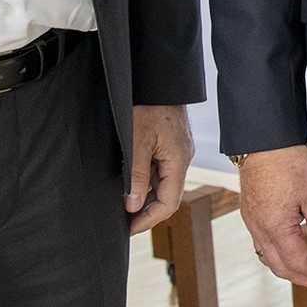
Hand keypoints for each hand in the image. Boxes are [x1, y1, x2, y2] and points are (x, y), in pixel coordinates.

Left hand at [127, 104, 194, 233]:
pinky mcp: (173, 143)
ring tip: (123, 203)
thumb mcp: (137, 141)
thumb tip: (132, 205)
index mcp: (179, 161)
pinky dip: (148, 179)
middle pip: (168, 195)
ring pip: (164, 183)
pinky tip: (131, 181)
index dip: (148, 219)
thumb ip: (136, 175)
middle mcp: (183, 158)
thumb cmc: (148, 105)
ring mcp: (179, 151)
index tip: (128, 228)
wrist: (159, 78)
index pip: (168, 203)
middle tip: (123, 221)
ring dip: (146, 195)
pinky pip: (162, 169)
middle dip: (146, 211)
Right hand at [237, 145, 306, 286]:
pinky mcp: (250, 213)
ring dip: (293, 266)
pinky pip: (264, 244)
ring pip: (270, 258)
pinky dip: (281, 252)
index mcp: (275, 227)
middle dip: (306, 276)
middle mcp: (259, 229)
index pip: (298, 263)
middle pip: (282, 267)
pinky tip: (296, 244)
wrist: (266, 138)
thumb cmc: (290, 160)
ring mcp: (252, 222)